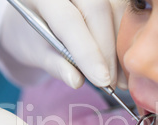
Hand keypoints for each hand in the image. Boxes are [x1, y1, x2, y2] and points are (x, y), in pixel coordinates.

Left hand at [0, 0, 127, 89]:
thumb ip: (54, 65)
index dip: (87, 51)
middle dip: (106, 50)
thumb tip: (76, 80)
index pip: (68, 20)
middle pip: (97, 9)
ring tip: (118, 78)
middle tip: (109, 82)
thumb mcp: (35, 53)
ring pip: (115, 9)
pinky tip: (122, 63)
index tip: (101, 80)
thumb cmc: (32, 38)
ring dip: (121, 46)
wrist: (34, 22)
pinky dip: (126, 39)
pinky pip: (124, 12)